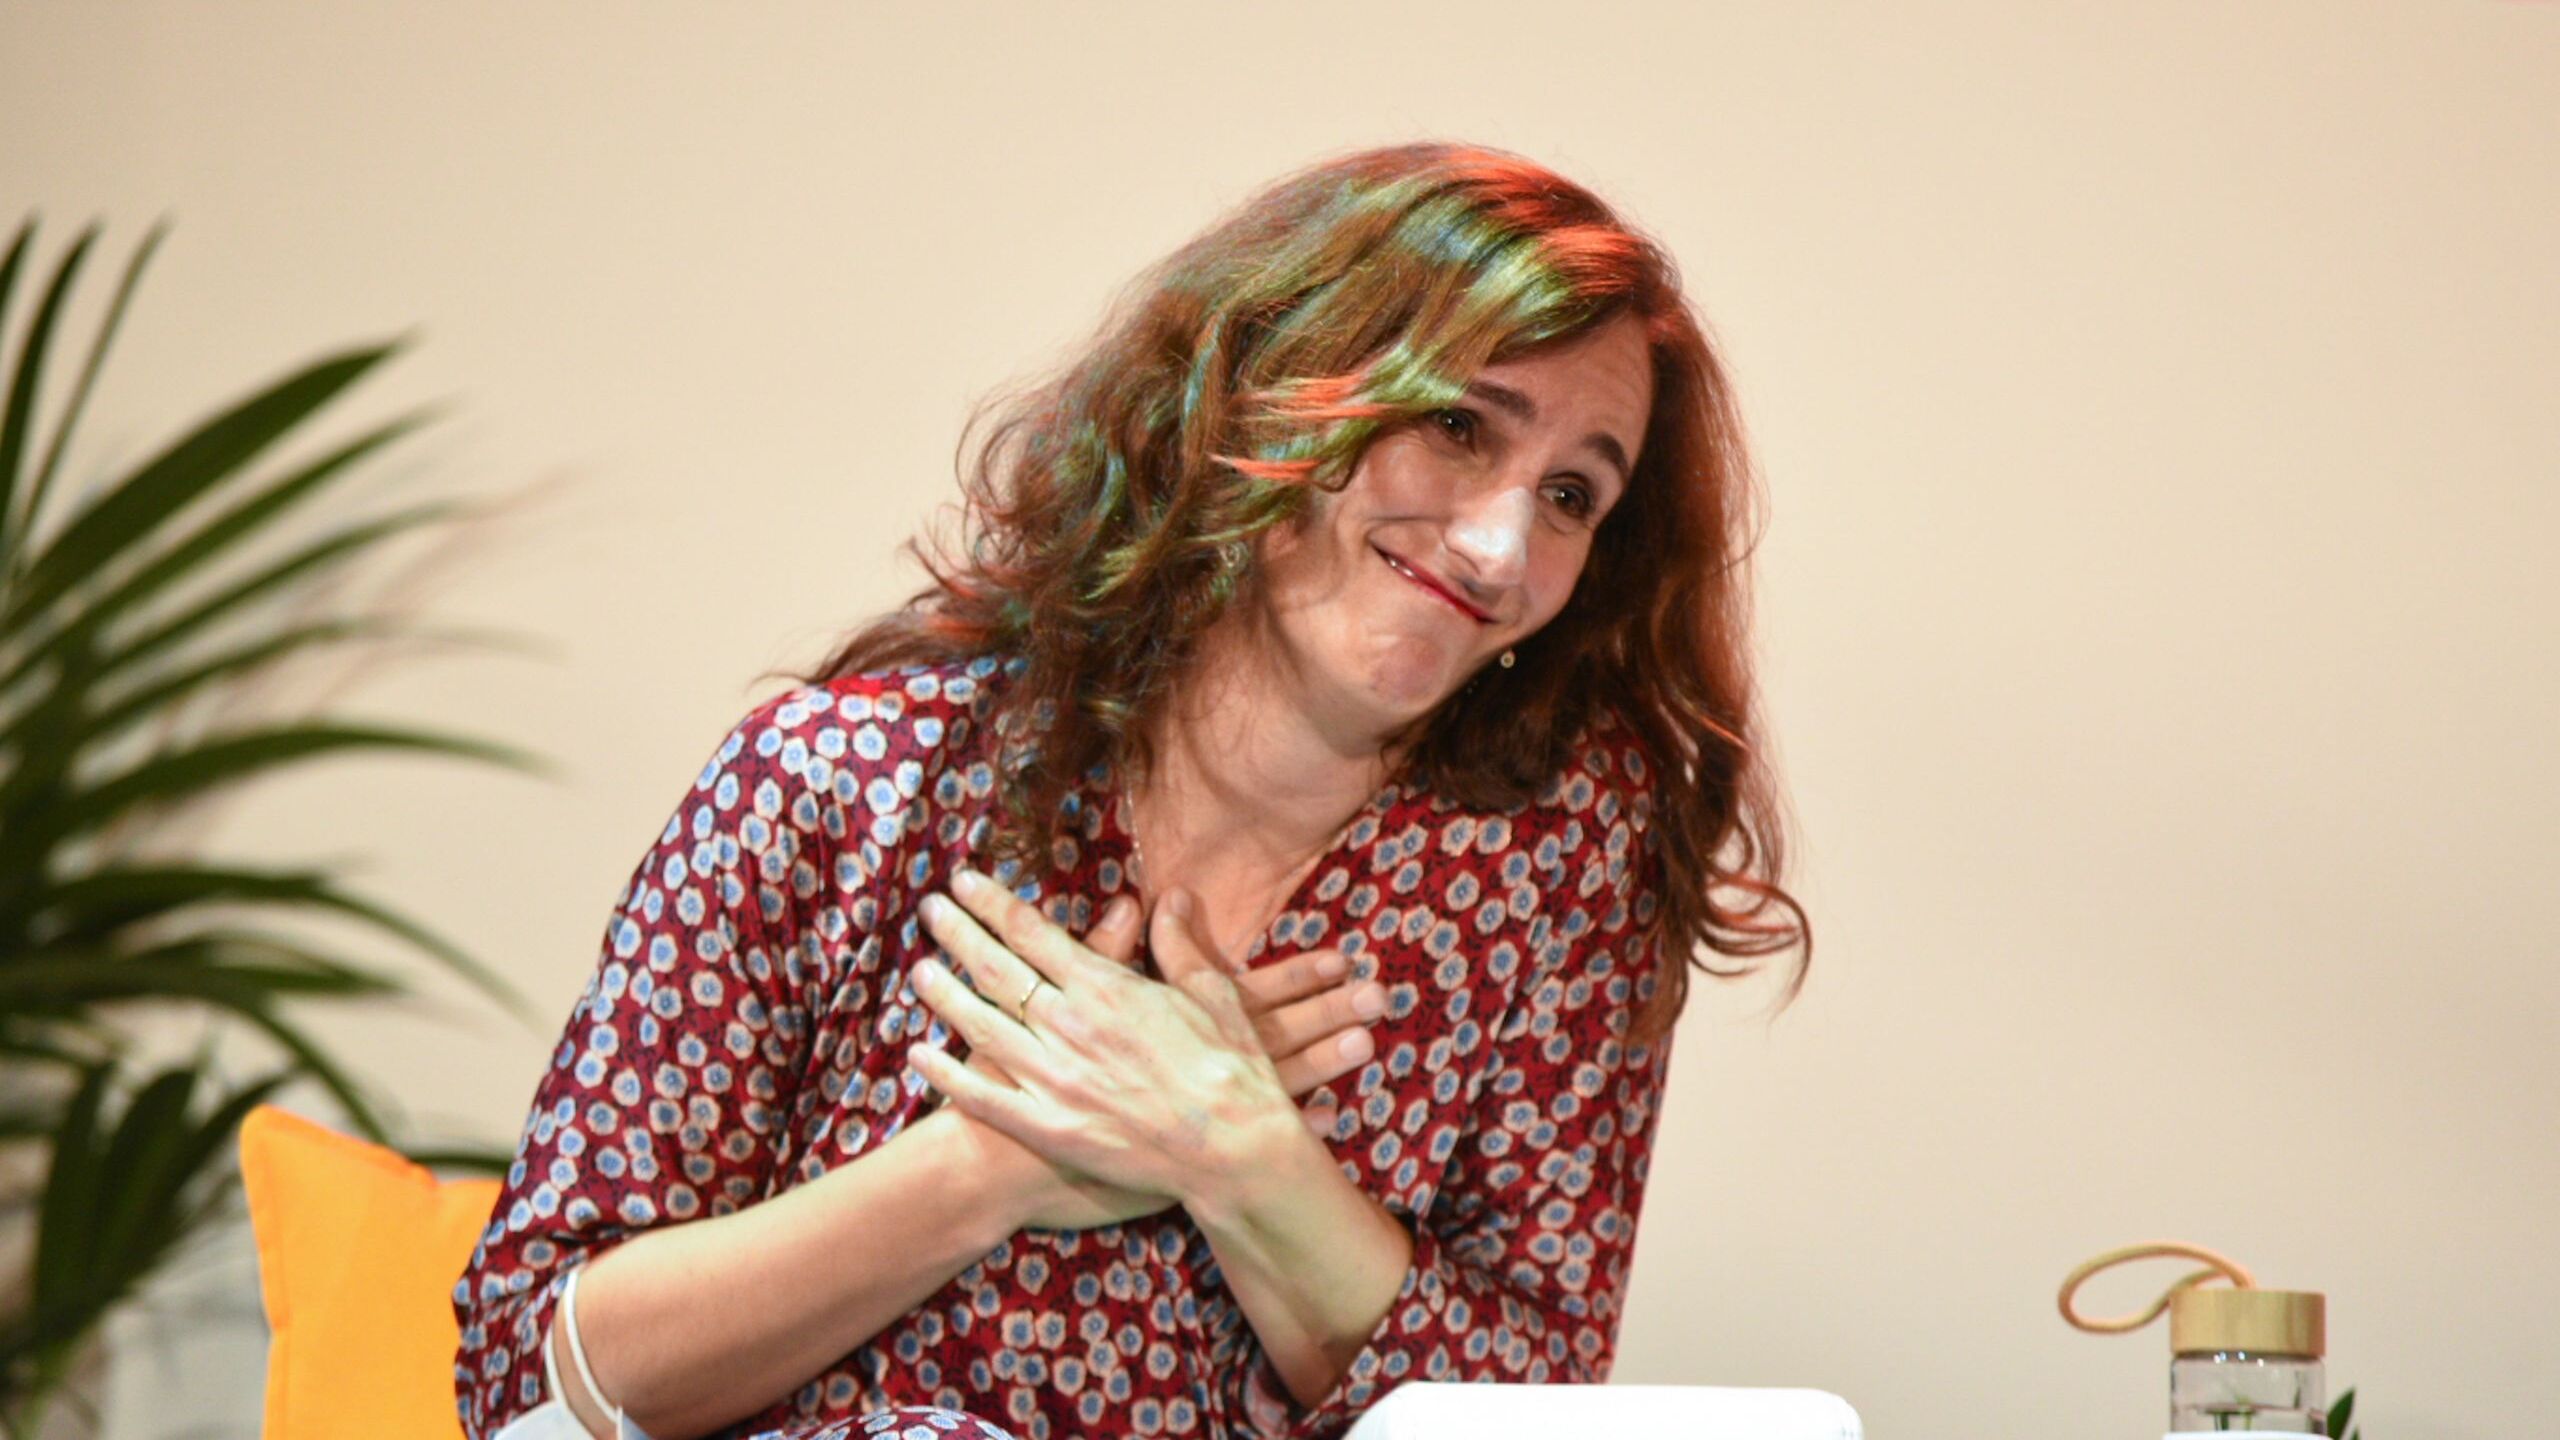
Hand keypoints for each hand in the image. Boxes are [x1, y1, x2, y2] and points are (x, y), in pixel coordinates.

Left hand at [907, 870, 1340, 1217]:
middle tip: (930, 910)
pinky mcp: (1048, 1127)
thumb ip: (1179, 945)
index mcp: (1105, 987)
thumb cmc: (1231, 1069)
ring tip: (918, 971)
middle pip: (996, 969)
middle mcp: (1069, 1025)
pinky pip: (984, 1097)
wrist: (1233, 1149)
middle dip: (958, 934)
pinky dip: (947, 1075)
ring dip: (943, 994)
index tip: (965, 883)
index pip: (1032, 933)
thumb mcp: (1211, 993)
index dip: (992, 904)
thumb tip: (1171, 897)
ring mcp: (1054, 1078)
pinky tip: (918, 1056)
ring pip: (980, 1026)